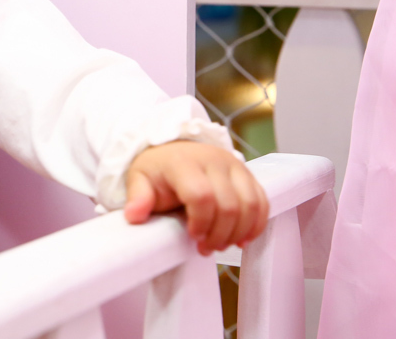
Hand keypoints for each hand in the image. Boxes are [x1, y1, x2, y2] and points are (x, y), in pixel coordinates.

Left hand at [123, 140, 268, 254]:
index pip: (201, 195)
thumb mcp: (139, 178)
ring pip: (250, 204)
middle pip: (229, 204)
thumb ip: (138, 197)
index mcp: (184, 162)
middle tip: (206, 247)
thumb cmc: (158, 168)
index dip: (201, 222)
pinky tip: (242, 238)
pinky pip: (262, 201)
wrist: (174, 148)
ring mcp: (234, 165)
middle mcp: (213, 160)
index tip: (193, 236)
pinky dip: (256, 223)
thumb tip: (134, 217)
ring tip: (222, 245)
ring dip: (239, 232)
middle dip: (220, 234)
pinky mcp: (247, 174)